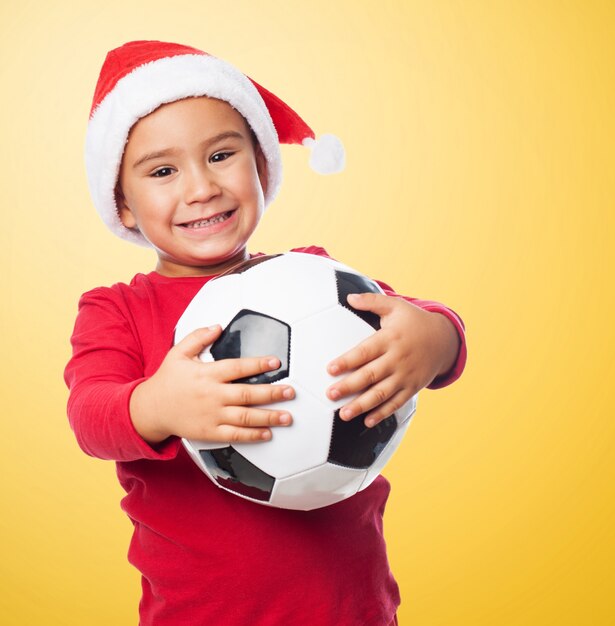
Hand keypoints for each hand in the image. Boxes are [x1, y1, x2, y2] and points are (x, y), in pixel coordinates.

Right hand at [130, 325, 294, 444]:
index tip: (276, 362)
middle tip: (290, 392)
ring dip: (268, 417)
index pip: (237, 368)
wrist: (150, 410)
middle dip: (271, 393)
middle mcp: (212, 395)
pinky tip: (267, 433)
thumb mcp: (178, 353)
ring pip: (244, 417)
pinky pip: (234, 435)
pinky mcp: (210, 432)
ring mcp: (212, 415)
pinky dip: (252, 435)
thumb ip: (198, 337)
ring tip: (287, 416)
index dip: (257, 364)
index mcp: (207, 374)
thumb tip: (218, 326)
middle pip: (246, 394)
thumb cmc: (167, 380)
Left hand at [326, 293, 459, 426]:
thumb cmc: (414, 322)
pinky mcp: (412, 388)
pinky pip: (396, 403)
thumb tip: (350, 297)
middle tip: (330, 394)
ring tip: (344, 413)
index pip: (365, 351)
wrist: (444, 339)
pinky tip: (367, 421)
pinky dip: (382, 413)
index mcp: (390, 339)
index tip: (330, 369)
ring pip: (381, 393)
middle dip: (349, 386)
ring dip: (362, 405)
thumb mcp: (396, 306)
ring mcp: (405, 376)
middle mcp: (397, 359)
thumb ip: (372, 301)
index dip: (347, 361)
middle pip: (370, 375)